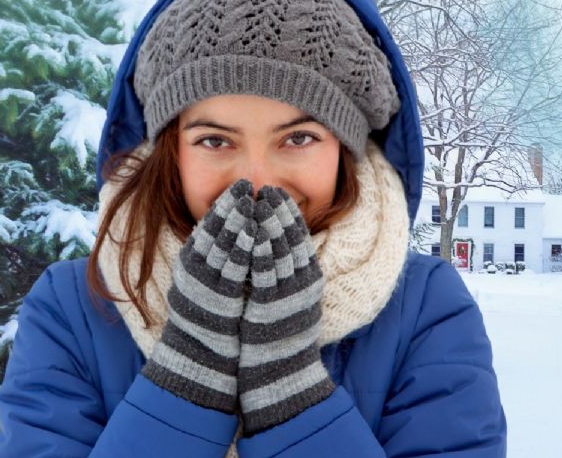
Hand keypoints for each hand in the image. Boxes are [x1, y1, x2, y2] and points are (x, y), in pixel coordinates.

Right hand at [141, 179, 255, 412]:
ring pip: (221, 245)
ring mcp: (205, 283)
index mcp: (191, 263)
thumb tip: (237, 232)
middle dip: (231, 205)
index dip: (224, 204)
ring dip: (237, 221)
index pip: (208, 226)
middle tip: (246, 184)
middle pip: (214, 230)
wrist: (200, 357)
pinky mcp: (219, 299)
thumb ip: (217, 258)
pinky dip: (242, 248)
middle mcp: (194, 270)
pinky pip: (232, 268)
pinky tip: (254, 233)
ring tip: (251, 201)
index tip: (239, 186)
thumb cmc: (209, 319)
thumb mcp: (208, 282)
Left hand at [238, 186, 334, 435]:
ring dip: (268, 223)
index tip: (278, 194)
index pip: (301, 237)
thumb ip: (291, 274)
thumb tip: (280, 249)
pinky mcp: (272, 304)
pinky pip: (265, 270)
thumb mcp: (295, 300)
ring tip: (257, 201)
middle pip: (292, 238)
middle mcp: (304, 282)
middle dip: (279, 211)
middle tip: (267, 189)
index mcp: (310, 278)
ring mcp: (289, 293)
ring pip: (280, 249)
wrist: (281, 372)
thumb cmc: (283, 337)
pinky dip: (258, 248)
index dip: (289, 214)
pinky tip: (250, 232)